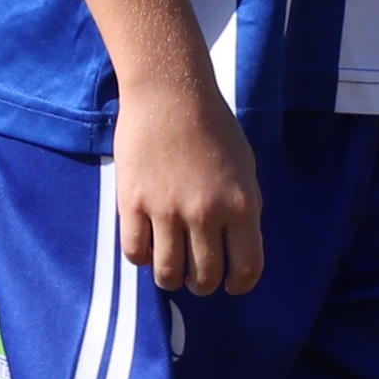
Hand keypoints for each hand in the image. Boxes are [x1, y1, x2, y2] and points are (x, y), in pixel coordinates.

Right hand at [114, 82, 263, 296]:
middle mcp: (205, 213)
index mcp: (240, 205)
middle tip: (197, 275)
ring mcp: (166, 210)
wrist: (170, 94)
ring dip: (171, 278)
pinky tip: (148, 246)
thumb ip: (242, 209)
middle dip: (203, 283)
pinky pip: (135, 253)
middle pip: (204, 277)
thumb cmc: (213, 128)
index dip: (239, 284)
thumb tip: (234, 248)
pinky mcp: (132, 204)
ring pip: (167, 274)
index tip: (231, 283)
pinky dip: (142, 258)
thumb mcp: (244, 169)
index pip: (246, 268)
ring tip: (171, 268)